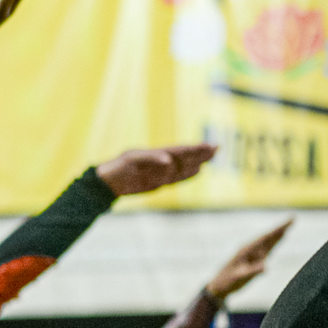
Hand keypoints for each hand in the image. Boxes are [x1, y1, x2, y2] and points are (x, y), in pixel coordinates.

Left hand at [96, 144, 219, 196]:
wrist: (109, 181)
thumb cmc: (119, 167)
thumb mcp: (133, 160)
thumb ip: (152, 159)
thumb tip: (170, 161)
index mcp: (159, 154)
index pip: (181, 150)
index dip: (196, 148)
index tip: (210, 146)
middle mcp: (163, 161)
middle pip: (186, 156)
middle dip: (201, 152)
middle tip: (217, 147)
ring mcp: (162, 171)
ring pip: (185, 166)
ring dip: (198, 161)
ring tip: (212, 156)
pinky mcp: (160, 182)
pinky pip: (178, 177)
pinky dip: (189, 174)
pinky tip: (198, 171)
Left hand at [205, 218, 291, 300]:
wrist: (219, 285)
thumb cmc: (229, 281)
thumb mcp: (240, 278)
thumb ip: (253, 271)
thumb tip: (266, 266)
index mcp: (246, 250)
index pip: (265, 237)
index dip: (276, 230)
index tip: (287, 223)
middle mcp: (250, 248)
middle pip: (268, 236)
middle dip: (280, 228)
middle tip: (293, 218)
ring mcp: (252, 253)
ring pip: (268, 241)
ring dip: (279, 233)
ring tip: (290, 225)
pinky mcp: (254, 258)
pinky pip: (267, 248)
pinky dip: (275, 241)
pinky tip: (280, 238)